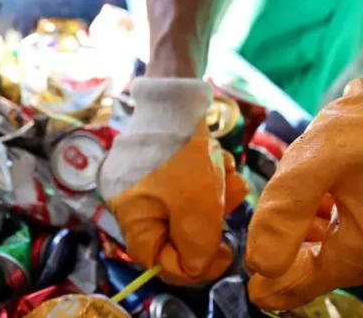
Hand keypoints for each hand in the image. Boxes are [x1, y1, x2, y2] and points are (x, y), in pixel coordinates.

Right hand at [99, 79, 247, 284]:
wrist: (177, 96)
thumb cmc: (182, 154)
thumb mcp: (196, 209)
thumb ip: (196, 248)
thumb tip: (197, 266)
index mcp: (131, 216)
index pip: (158, 261)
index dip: (193, 266)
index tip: (224, 252)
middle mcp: (131, 200)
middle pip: (176, 231)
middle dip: (209, 219)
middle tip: (231, 203)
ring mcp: (143, 178)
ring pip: (187, 205)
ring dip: (214, 195)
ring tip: (229, 176)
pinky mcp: (159, 160)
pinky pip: (186, 182)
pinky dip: (207, 177)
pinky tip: (220, 161)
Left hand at [246, 26, 362, 309]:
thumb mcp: (311, 165)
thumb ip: (283, 215)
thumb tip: (260, 264)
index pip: (309, 280)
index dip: (274, 285)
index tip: (248, 286)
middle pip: (323, 268)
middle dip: (291, 256)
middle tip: (263, 235)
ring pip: (333, 250)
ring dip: (305, 237)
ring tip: (288, 207)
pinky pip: (348, 233)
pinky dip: (324, 224)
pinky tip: (312, 202)